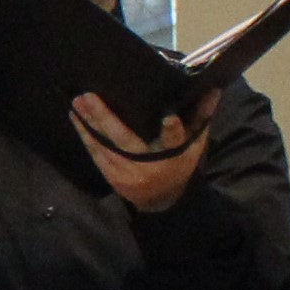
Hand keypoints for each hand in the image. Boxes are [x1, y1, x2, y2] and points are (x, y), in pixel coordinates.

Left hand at [71, 93, 205, 213]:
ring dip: (88, 124)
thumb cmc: (179, 164)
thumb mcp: (195, 144)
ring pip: (104, 145)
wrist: (162, 199)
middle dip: (105, 118)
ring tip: (76, 103)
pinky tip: (75, 118)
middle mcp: (148, 164)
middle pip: (125, 140)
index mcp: (173, 154)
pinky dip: (85, 135)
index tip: (169, 119)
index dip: (172, 131)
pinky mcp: (112, 176)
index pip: (175, 140)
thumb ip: (201, 117)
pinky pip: (96, 153)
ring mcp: (127, 172)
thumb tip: (214, 89)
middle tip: (88, 97)